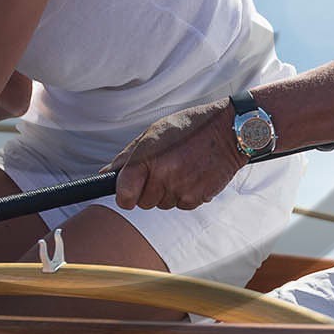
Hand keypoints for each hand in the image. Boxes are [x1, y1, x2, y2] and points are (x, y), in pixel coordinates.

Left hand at [103, 98, 245, 210]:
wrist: (228, 131)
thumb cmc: (189, 128)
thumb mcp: (153, 133)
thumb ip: (128, 156)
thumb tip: (106, 174)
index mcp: (147, 157)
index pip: (124, 194)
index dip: (124, 196)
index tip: (128, 192)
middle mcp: (163, 175)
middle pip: (144, 203)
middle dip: (149, 190)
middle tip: (164, 169)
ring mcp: (181, 188)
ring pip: (163, 204)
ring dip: (168, 192)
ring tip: (181, 168)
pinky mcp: (198, 198)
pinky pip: (182, 205)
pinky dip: (185, 194)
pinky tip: (193, 175)